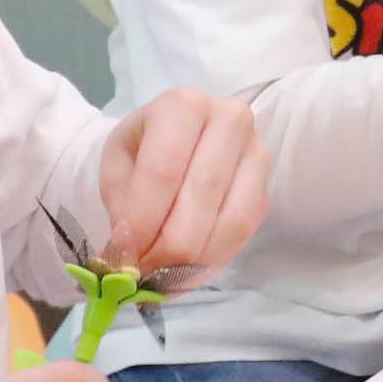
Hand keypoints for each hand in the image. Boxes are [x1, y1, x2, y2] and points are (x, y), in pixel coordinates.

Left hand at [96, 87, 264, 280]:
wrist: (174, 142)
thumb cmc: (142, 150)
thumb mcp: (117, 166)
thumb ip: (123, 206)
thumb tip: (133, 253)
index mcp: (183, 105)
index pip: (163, 170)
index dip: (144, 219)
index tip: (125, 253)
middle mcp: (230, 119)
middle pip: (202, 194)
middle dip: (169, 244)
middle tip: (143, 272)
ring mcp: (256, 153)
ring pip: (232, 218)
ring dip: (194, 258)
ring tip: (163, 276)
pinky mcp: (265, 187)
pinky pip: (245, 232)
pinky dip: (214, 259)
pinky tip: (186, 271)